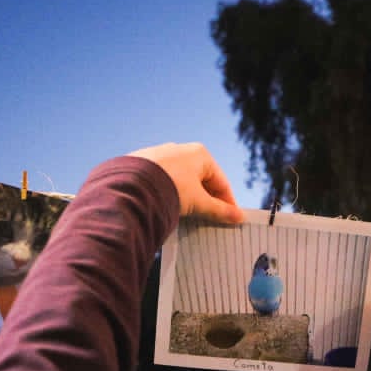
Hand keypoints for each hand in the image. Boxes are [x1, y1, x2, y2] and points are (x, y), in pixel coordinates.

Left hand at [128, 142, 244, 225]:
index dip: (228, 202)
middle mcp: (181, 150)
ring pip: (181, 181)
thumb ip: (220, 210)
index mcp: (200, 154)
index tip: (232, 219)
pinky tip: (167, 209)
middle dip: (207, 201)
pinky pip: (163, 181)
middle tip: (210, 221)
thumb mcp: (199, 202)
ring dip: (187, 199)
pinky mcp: (144, 164)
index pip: (221, 181)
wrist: (132, 186)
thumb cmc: (171, 189)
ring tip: (188, 218)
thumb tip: (238, 217)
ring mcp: (161, 155)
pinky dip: (169, 194)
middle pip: (201, 181)